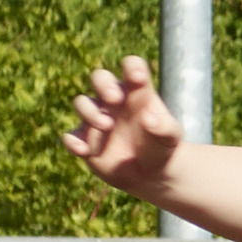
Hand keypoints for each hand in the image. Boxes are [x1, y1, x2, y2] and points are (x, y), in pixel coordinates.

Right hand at [66, 57, 192, 212]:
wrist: (149, 174)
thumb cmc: (161, 147)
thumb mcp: (170, 138)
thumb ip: (165, 127)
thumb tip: (149, 119)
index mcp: (137, 93)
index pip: (132, 68)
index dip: (132, 68)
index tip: (138, 77)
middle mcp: (113, 101)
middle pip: (99, 77)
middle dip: (104, 84)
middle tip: (115, 98)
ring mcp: (96, 118)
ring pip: (82, 103)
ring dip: (90, 112)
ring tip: (107, 126)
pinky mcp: (84, 139)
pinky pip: (71, 136)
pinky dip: (73, 141)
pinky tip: (83, 149)